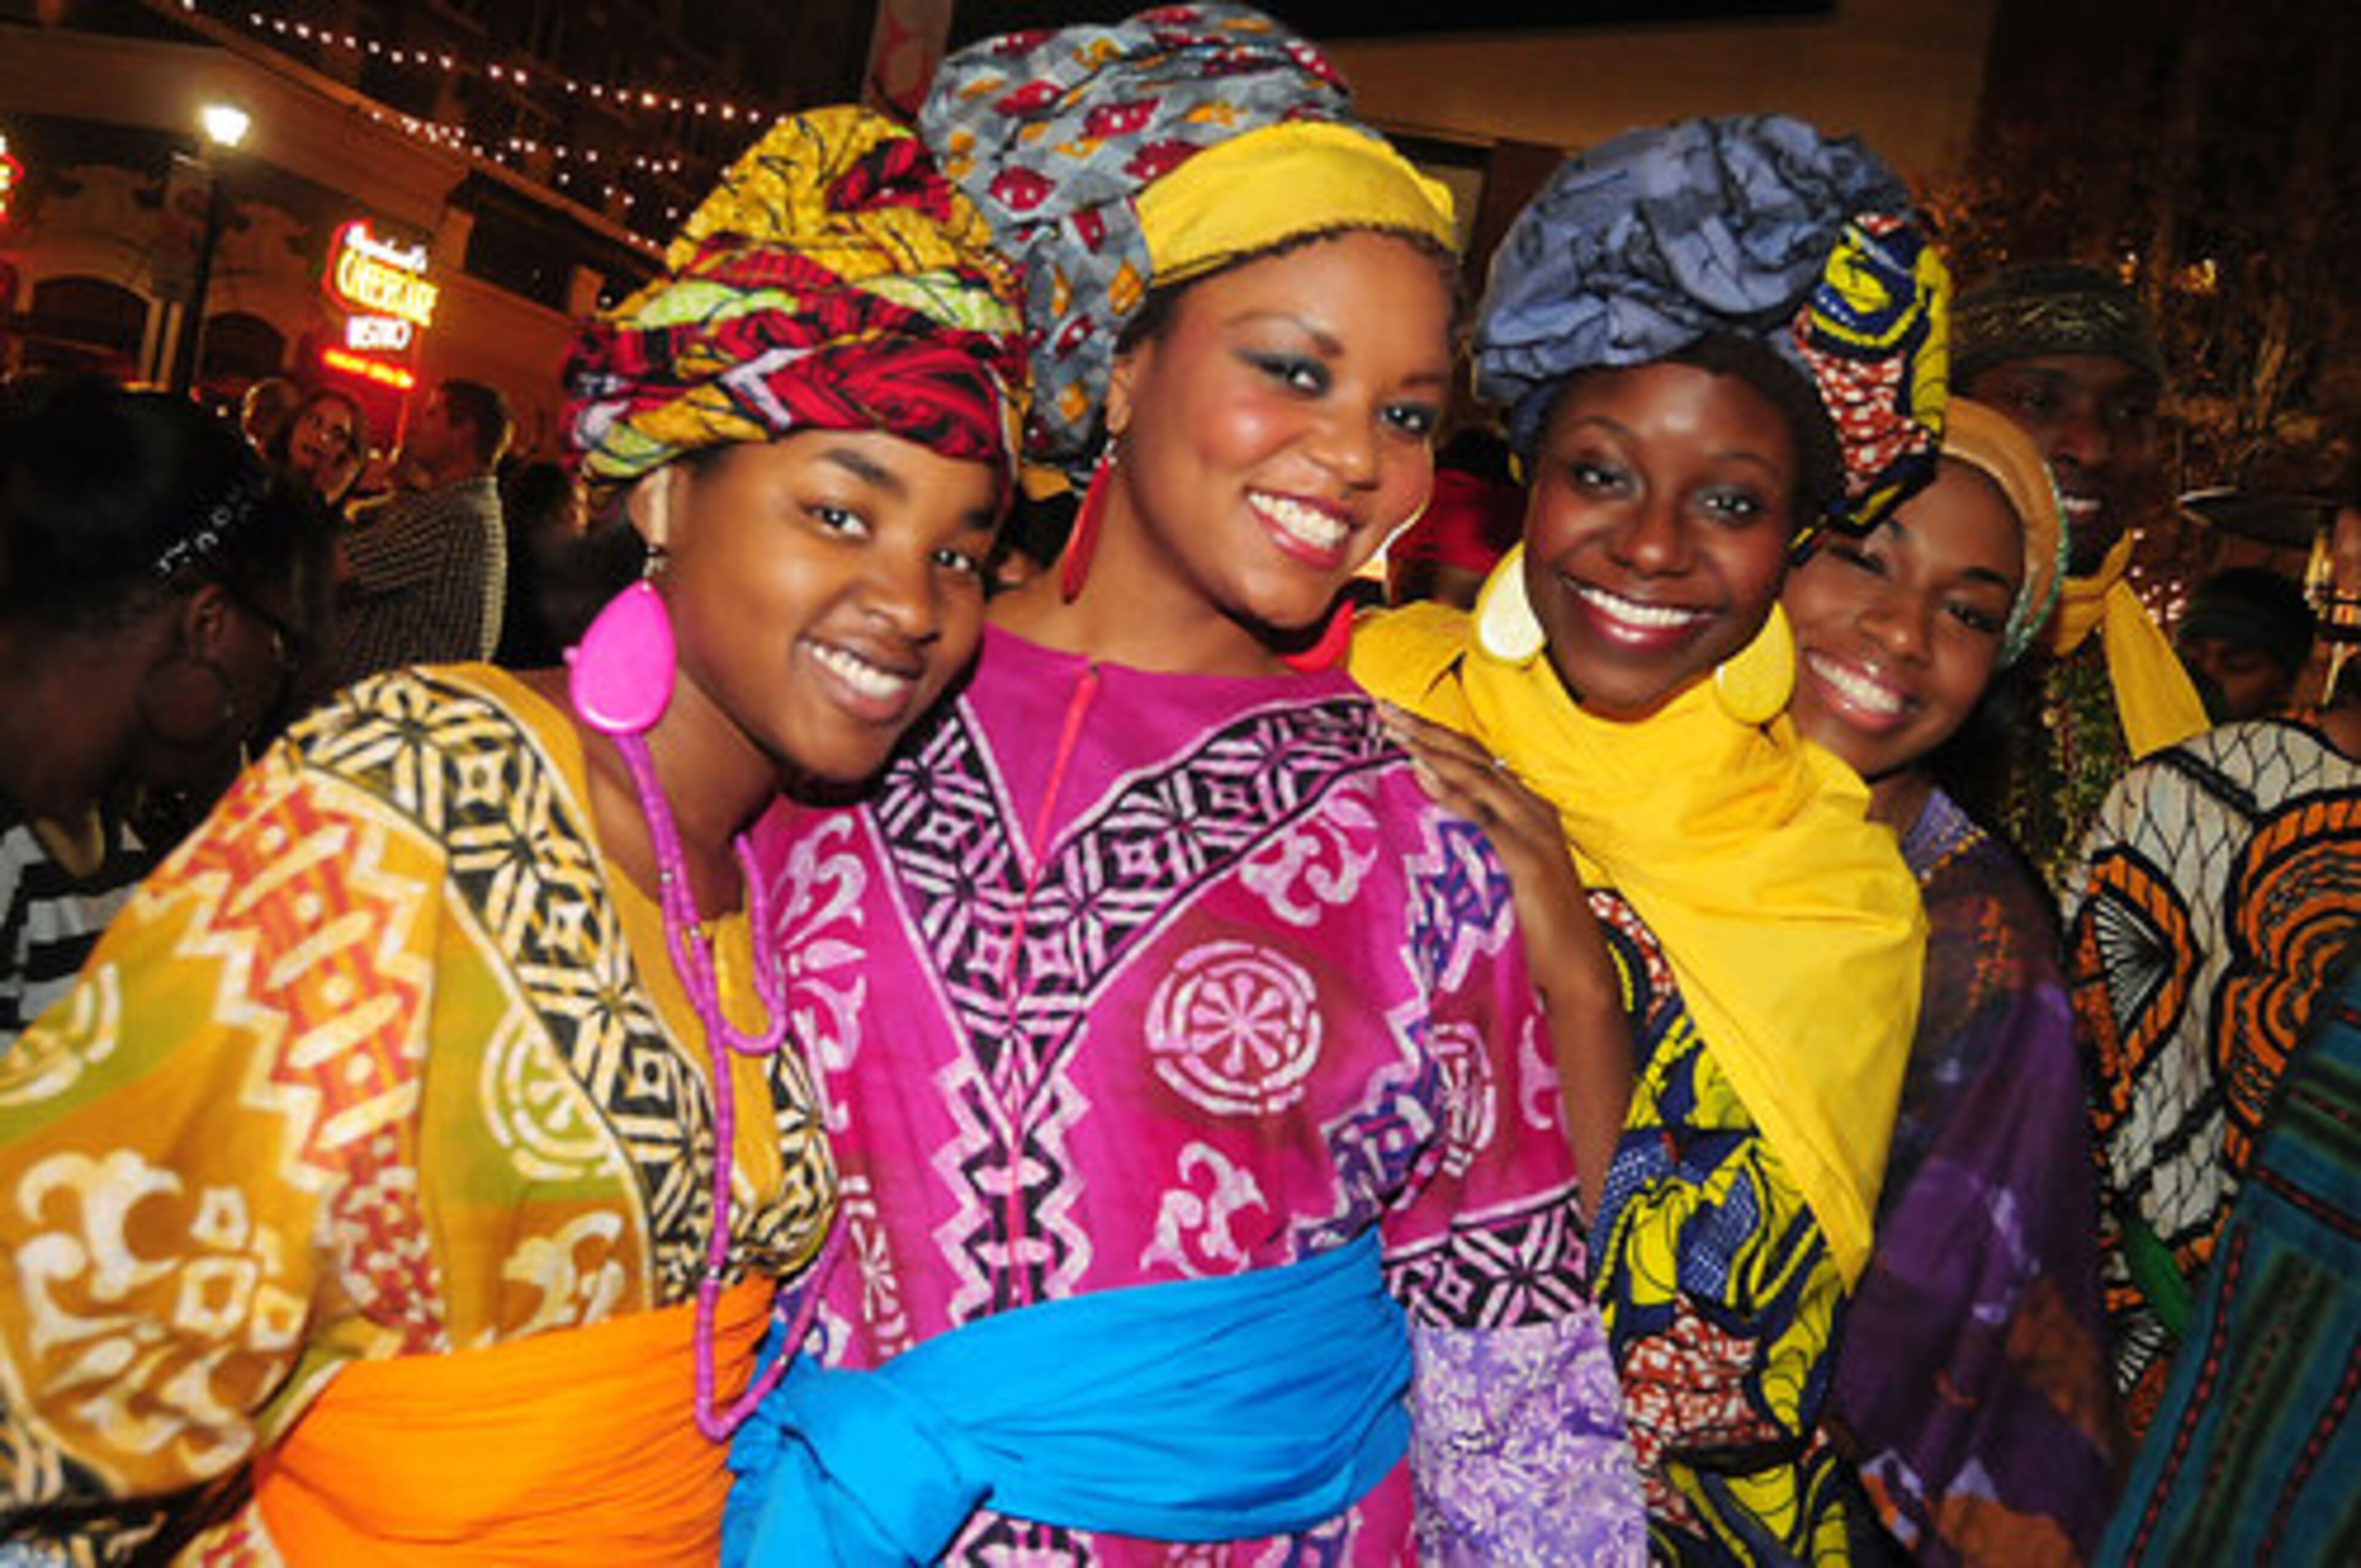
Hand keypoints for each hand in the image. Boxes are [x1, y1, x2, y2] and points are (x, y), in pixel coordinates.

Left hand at [1374, 702, 1597, 985]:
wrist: (1578, 972)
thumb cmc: (1535, 929)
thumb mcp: (1501, 875)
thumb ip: (1475, 845)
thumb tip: (1428, 823)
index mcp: (1527, 811)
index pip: (1477, 760)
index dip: (1437, 735)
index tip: (1397, 717)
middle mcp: (1533, 811)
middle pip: (1474, 757)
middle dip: (1427, 729)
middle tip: (1384, 707)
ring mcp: (1534, 832)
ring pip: (1478, 775)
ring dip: (1432, 748)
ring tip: (1394, 727)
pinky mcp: (1529, 859)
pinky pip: (1485, 817)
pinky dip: (1453, 793)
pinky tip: (1423, 774)